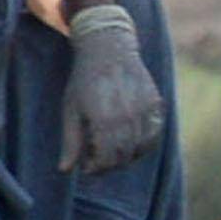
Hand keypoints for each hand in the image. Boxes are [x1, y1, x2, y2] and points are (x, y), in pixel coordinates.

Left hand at [60, 3, 165, 178]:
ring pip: (141, 148)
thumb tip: (66, 170)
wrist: (108, 49)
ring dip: (127, 156)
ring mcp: (144, 110)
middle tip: (98, 162)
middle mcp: (127, 116)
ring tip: (113, 152)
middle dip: (110, 165)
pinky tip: (131, 142)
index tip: (87, 168)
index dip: (96, 168)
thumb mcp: (71, 110)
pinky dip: (144, 144)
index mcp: (103, 119)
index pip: (106, 159)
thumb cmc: (84, 81)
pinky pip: (153, 134)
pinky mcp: (155, 104)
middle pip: (123, 156)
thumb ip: (71, 142)